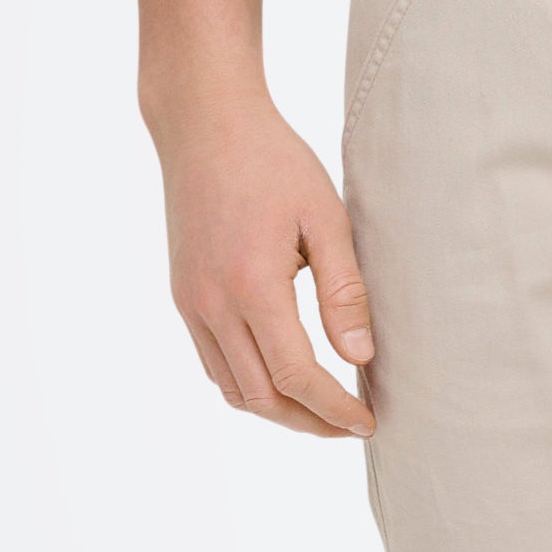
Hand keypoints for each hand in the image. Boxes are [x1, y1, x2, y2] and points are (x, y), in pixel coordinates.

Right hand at [148, 86, 374, 438]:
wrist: (204, 124)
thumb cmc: (273, 161)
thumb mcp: (325, 217)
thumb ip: (344, 291)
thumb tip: (361, 358)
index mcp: (251, 286)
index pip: (297, 376)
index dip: (334, 409)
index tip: (368, 423)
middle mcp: (212, 304)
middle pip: (261, 397)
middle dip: (308, 422)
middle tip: (349, 427)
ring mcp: (190, 302)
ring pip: (231, 388)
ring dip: (276, 411)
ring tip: (319, 411)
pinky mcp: (183, 295)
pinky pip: (212, 362)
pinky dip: (247, 384)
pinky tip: (280, 377)